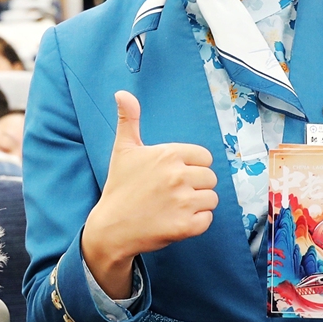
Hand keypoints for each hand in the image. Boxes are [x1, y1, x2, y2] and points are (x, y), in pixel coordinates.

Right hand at [81, 92, 218, 298]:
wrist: (110, 228)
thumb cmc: (119, 188)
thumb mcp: (123, 150)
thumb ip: (129, 120)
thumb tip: (122, 93)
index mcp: (169, 155)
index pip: (204, 157)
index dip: (192, 167)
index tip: (174, 176)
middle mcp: (178, 176)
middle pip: (210, 178)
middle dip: (196, 187)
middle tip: (172, 194)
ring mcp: (183, 202)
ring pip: (211, 199)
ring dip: (197, 205)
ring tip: (174, 207)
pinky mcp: (185, 226)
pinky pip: (207, 220)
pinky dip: (196, 223)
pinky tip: (176, 220)